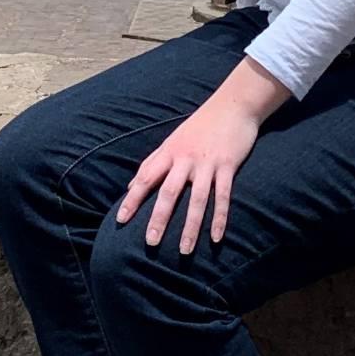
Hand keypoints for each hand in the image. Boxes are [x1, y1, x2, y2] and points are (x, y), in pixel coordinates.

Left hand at [117, 57, 290, 253]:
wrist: (233, 104)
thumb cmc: (200, 126)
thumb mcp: (172, 141)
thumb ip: (152, 163)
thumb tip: (131, 186)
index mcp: (169, 152)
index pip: (146, 178)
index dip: (132, 200)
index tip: (121, 221)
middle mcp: (185, 159)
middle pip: (169, 192)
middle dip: (158, 219)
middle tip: (150, 244)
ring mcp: (207, 163)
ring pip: (196, 199)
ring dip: (190, 227)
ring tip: (184, 251)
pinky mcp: (228, 165)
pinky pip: (223, 195)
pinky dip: (219, 217)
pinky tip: (215, 238)